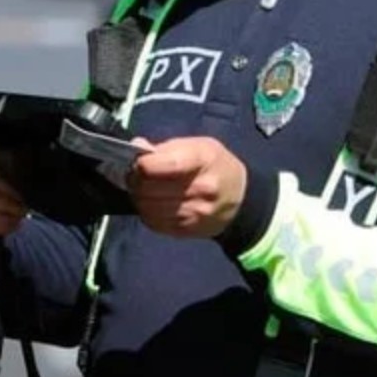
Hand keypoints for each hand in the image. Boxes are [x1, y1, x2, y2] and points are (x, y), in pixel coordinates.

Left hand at [128, 136, 247, 238]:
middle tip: (136, 175)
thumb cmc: (216, 166)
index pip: (161, 165)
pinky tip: (153, 203)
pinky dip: (146, 212)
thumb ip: (167, 147)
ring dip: (139, 197)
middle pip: (148, 188)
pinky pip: (153, 222)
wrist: (241, 199)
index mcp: (203, 160)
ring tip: (144, 189)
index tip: (139, 161)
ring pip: (147, 207)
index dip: (142, 164)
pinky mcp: (187, 230)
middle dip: (136, 180)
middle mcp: (200, 188)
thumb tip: (136, 146)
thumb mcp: (199, 146)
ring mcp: (194, 212)